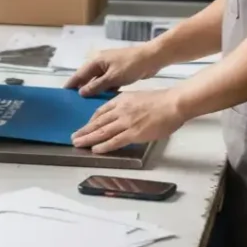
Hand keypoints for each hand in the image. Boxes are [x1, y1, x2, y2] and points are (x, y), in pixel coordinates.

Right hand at [64, 46, 159, 96]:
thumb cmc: (130, 65)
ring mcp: (109, 68)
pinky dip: (104, 90)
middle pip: (87, 77)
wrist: (151, 58)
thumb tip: (81, 92)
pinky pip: (106, 82)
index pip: (80, 74)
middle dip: (81, 88)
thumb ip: (96, 86)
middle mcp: (100, 63)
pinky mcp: (117, 72)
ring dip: (94, 90)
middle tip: (73, 102)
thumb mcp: (113, 77)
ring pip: (97, 81)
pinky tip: (102, 100)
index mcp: (96, 61)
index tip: (63, 93)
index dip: (72, 83)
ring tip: (86, 104)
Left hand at [71, 89, 186, 153]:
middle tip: (74, 137)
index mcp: (121, 101)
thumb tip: (121, 112)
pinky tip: (95, 149)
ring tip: (78, 143)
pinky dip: (103, 146)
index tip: (86, 126)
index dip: (91, 120)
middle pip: (97, 122)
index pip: (100, 111)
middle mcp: (120, 111)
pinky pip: (115, 141)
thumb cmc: (160, 101)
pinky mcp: (133, 133)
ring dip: (88, 139)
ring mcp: (125, 122)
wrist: (172, 104)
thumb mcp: (137, 97)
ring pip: (102, 132)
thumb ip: (126, 104)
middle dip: (84, 130)